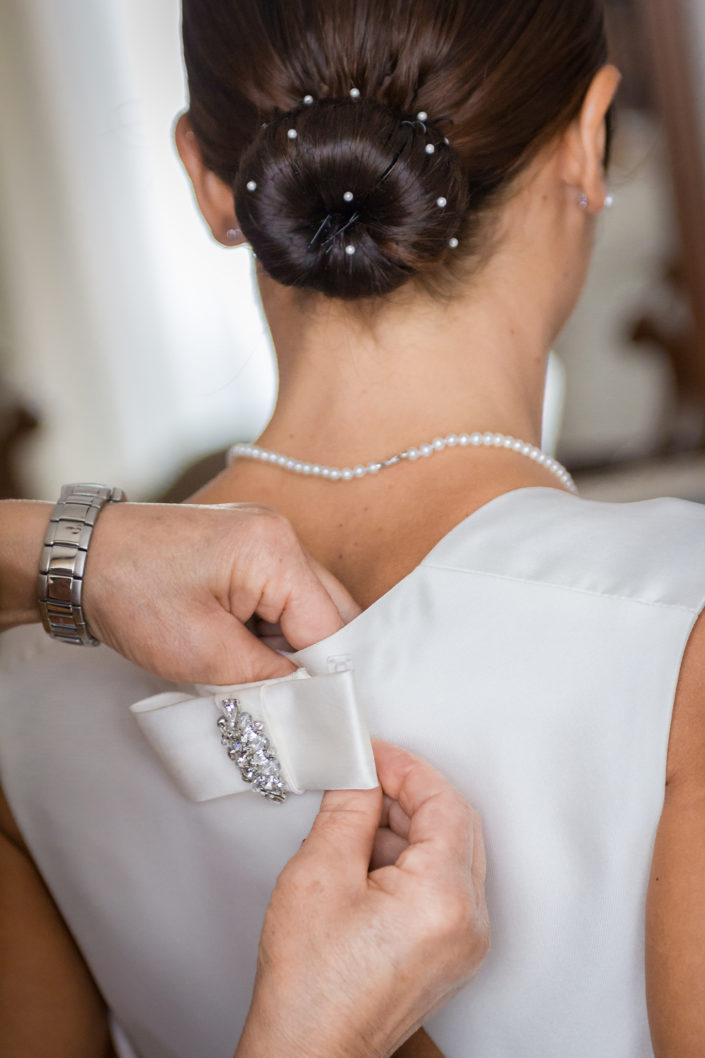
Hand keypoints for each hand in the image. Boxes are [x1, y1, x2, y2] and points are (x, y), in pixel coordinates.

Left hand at [81, 501, 358, 683]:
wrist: (75, 559)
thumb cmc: (129, 595)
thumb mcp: (202, 653)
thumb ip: (268, 679)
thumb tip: (311, 701)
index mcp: (275, 550)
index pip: (331, 627)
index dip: (329, 679)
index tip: (324, 722)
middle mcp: (279, 534)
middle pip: (327, 612)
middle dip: (314, 663)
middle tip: (300, 709)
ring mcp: (261, 537)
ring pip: (303, 608)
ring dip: (290, 649)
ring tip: (264, 684)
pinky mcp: (243, 549)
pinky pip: (278, 597)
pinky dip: (269, 633)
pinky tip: (247, 659)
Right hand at [236, 741, 489, 1057]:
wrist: (309, 1049)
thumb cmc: (311, 986)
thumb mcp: (320, 873)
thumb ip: (349, 810)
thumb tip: (362, 774)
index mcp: (444, 898)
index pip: (444, 803)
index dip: (407, 768)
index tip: (374, 754)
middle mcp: (469, 921)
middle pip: (455, 825)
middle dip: (408, 794)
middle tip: (365, 779)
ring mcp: (464, 941)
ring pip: (450, 853)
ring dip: (407, 826)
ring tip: (355, 823)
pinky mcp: (451, 952)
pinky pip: (443, 885)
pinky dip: (411, 860)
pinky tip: (367, 858)